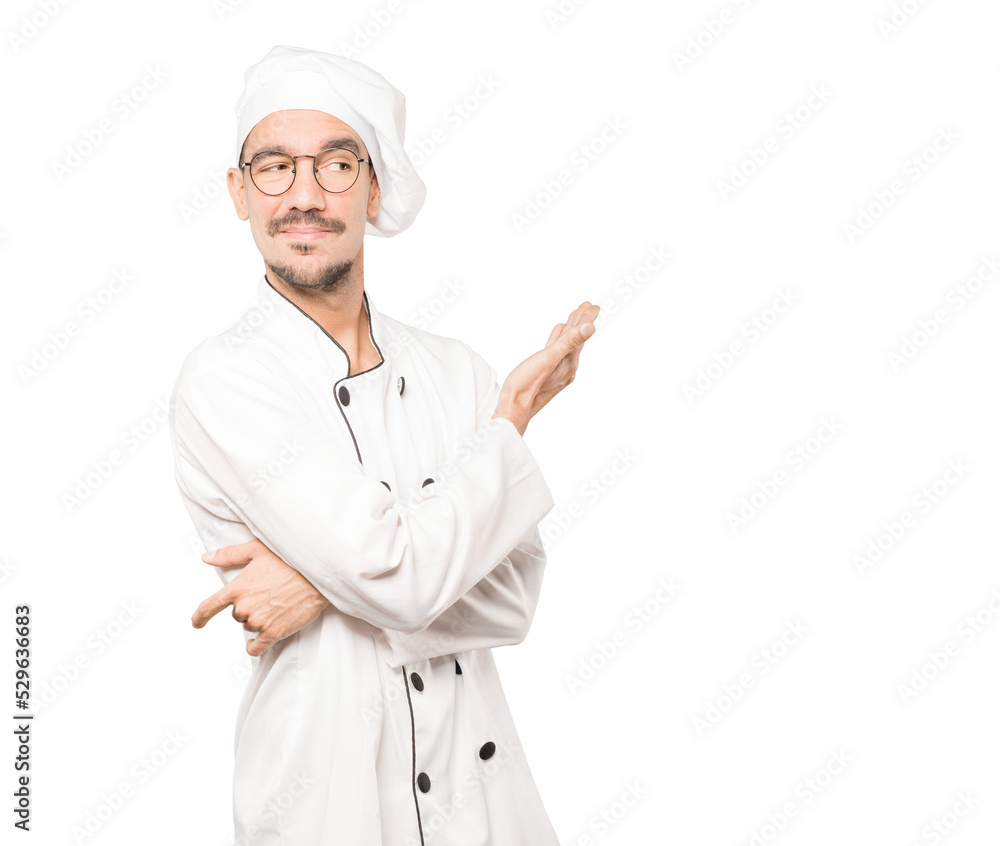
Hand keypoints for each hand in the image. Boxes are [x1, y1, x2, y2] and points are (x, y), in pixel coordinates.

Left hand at [191, 538, 331, 656]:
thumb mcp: (257, 550)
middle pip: (237, 615)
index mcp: (237, 588)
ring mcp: (259, 621)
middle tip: (268, 595)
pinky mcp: (274, 632)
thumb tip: (206, 557)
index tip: (197, 623)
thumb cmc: (289, 559)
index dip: (199, 617)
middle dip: (248, 608)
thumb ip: (229, 554)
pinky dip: (256, 646)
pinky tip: (260, 641)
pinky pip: (256, 647)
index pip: (209, 607)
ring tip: (276, 605)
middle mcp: (244, 607)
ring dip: (258, 621)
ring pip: (249, 627)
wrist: (317, 574)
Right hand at [492, 301, 599, 435]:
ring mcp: (558, 371)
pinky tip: (556, 337)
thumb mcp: (548, 360)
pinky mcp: (547, 374)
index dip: (586, 317)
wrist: (513, 411)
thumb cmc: (526, 387)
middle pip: (576, 338)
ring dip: (571, 329)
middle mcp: (567, 367)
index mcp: (569, 362)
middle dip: (581, 320)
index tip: (593, 304)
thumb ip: (568, 343)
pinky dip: (559, 340)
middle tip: (588, 305)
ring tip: (574, 317)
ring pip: (566, 344)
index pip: (581, 334)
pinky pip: (556, 352)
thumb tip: (591, 328)